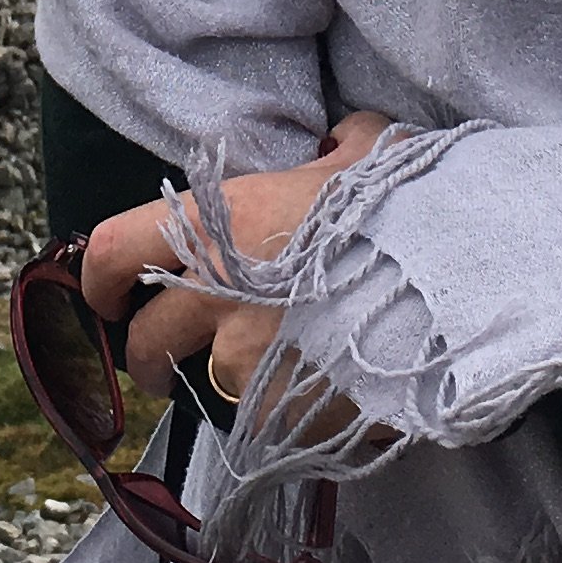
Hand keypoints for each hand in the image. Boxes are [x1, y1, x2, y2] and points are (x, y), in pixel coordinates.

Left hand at [83, 110, 392, 412]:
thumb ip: (337, 147)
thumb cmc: (411, 208)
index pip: (115, 249)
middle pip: (146, 340)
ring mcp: (246, 359)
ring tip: (263, 380)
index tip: (108, 297)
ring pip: (207, 383)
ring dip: (225, 384)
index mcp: (224, 221)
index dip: (100, 278)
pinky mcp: (280, 411)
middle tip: (161, 365)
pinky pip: (262, 418)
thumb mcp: (370, 152)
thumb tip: (334, 144)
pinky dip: (281, 412)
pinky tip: (318, 398)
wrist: (461, 285)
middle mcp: (218, 291)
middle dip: (147, 357)